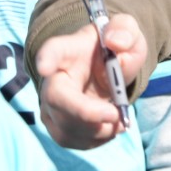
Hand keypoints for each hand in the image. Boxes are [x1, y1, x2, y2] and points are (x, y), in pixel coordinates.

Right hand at [35, 14, 148, 148]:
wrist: (106, 69)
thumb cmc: (113, 48)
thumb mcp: (126, 31)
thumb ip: (124, 30)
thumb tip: (116, 42)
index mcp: (67, 49)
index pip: (52, 51)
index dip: (47, 59)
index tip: (45, 66)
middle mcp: (52, 78)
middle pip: (57, 98)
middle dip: (86, 113)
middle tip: (115, 115)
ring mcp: (51, 105)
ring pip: (66, 126)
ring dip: (98, 129)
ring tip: (120, 119)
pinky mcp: (58, 126)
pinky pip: (74, 140)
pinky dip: (98, 139)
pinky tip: (111, 126)